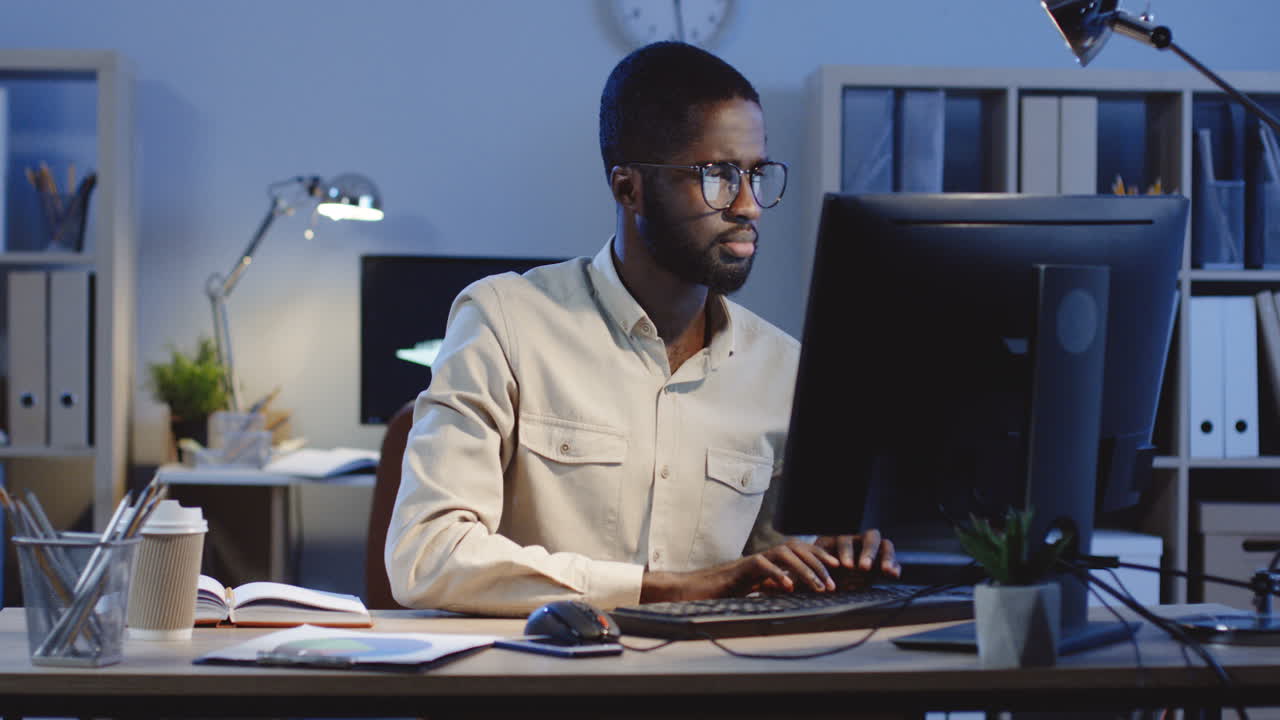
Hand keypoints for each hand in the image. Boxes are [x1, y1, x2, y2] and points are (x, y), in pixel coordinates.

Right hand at [639, 530, 899, 601]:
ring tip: (820, 587)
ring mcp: (751, 561)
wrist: (691, 592)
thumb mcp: (753, 593)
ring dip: (805, 569)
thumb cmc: (720, 595)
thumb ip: (770, 589)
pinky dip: (777, 574)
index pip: (799, 552)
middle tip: (835, 580)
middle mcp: (762, 558)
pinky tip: (789, 586)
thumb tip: (794, 594)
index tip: (838, 569)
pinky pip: (761, 565)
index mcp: (768, 563)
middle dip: (819, 562)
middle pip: (797, 548)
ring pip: (784, 555)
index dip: (819, 557)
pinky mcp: (739, 569)